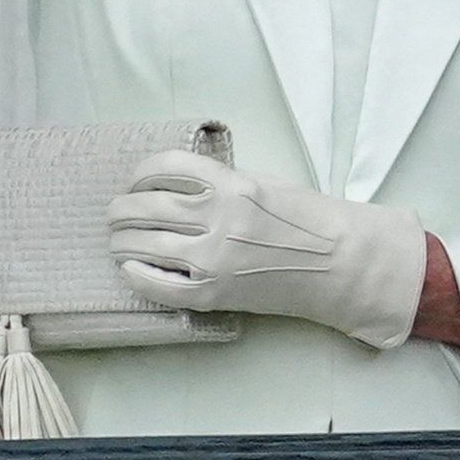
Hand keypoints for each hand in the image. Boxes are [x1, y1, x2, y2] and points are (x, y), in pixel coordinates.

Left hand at [108, 150, 430, 352]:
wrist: (343, 265)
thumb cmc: (310, 221)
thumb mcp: (266, 185)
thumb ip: (221, 182)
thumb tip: (176, 186)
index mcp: (233, 185)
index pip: (165, 167)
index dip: (140, 173)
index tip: (135, 182)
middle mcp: (219, 219)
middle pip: (144, 207)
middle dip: (121, 210)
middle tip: (116, 214)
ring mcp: (214, 258)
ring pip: (142, 243)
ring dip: (121, 240)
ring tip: (119, 240)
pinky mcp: (213, 293)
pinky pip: (156, 284)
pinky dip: (135, 274)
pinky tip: (130, 268)